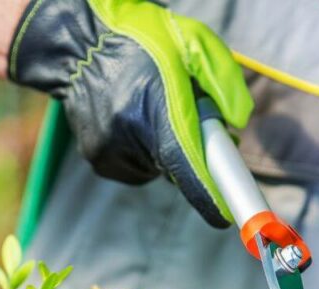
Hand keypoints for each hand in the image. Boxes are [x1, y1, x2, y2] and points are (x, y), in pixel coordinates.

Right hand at [8, 0, 252, 226]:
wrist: (80, 46)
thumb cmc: (144, 40)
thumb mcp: (194, 43)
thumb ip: (223, 81)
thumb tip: (237, 125)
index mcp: (156, 107)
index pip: (186, 167)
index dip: (208, 197)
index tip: (225, 218)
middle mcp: (129, 136)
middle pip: (176, 170)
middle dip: (192, 155)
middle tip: (187, 120)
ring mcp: (109, 152)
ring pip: (157, 170)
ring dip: (163, 151)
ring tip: (149, 110)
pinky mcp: (98, 160)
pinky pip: (136, 169)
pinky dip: (143, 154)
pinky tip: (131, 122)